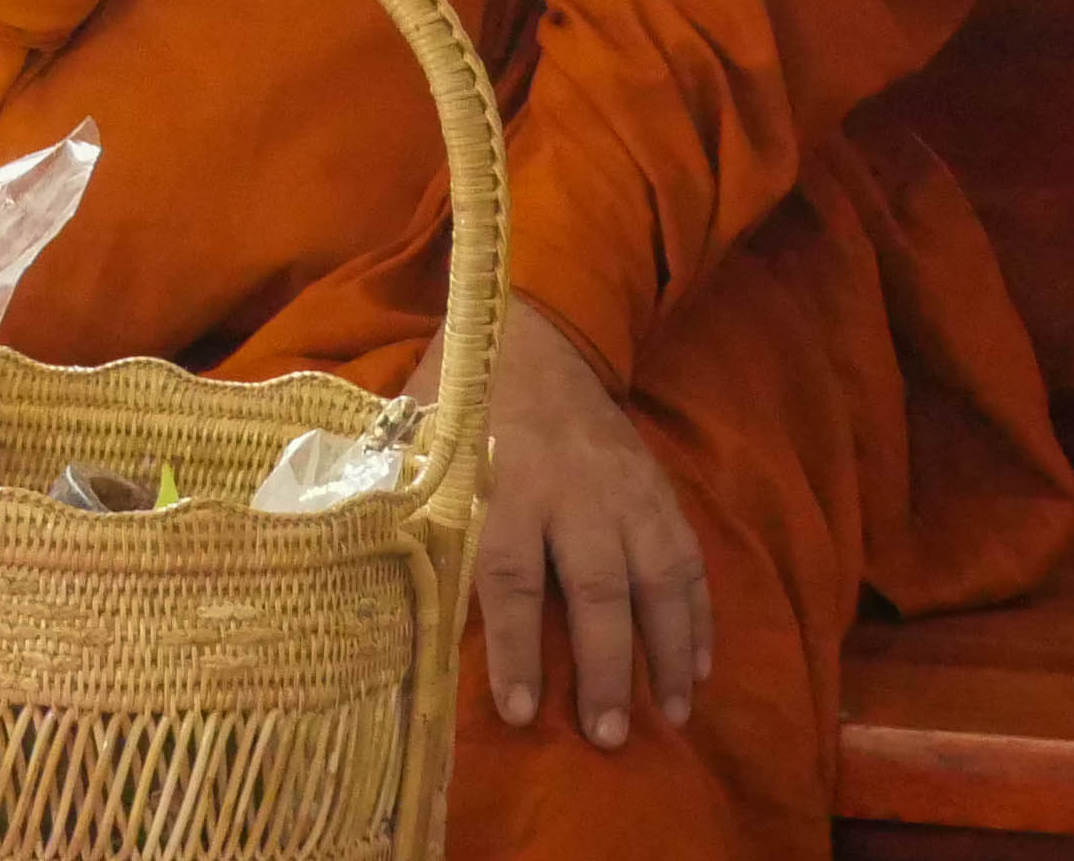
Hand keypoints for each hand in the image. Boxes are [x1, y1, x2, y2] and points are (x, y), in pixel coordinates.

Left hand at [451, 320, 711, 749]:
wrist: (534, 337)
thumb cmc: (462, 407)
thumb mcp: (420, 448)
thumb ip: (408, 512)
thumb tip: (375, 596)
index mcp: (503, 484)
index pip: (511, 576)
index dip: (518, 648)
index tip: (522, 712)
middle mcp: (573, 491)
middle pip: (595, 589)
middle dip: (604, 667)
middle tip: (608, 736)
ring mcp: (624, 491)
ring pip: (658, 577)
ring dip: (667, 650)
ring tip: (671, 715)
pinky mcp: (657, 490)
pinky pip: (688, 557)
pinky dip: (698, 613)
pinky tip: (698, 666)